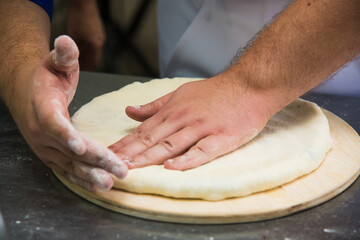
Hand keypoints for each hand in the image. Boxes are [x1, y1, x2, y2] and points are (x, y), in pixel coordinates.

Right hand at [10, 36, 126, 190]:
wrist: (26, 93)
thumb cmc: (45, 78)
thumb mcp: (55, 62)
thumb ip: (63, 54)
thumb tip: (66, 41)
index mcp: (43, 108)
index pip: (55, 124)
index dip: (67, 135)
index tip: (82, 146)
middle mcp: (43, 132)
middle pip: (69, 150)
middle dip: (95, 161)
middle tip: (117, 170)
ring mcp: (46, 147)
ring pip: (69, 165)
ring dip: (90, 176)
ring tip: (110, 184)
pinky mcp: (51, 156)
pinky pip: (67, 170)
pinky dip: (82, 179)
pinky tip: (98, 186)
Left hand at [67, 0, 104, 69]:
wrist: (83, 4)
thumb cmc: (77, 18)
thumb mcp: (74, 37)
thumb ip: (77, 50)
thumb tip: (76, 61)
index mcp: (95, 46)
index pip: (92, 63)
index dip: (85, 67)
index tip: (77, 69)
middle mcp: (100, 43)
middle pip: (94, 58)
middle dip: (86, 62)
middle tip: (76, 63)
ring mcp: (101, 37)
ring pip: (94, 51)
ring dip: (87, 54)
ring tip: (77, 53)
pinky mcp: (99, 32)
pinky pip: (95, 44)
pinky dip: (88, 47)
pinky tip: (81, 43)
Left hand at [109, 75, 272, 169]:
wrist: (249, 86)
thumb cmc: (215, 91)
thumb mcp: (181, 94)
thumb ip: (155, 106)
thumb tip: (129, 111)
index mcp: (172, 111)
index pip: (142, 131)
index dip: (124, 144)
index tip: (106, 154)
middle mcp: (183, 119)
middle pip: (151, 139)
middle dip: (129, 154)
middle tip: (109, 165)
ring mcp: (202, 129)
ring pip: (170, 145)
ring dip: (148, 158)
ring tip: (129, 168)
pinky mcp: (221, 138)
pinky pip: (202, 151)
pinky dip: (186, 159)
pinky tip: (171, 167)